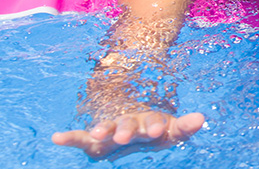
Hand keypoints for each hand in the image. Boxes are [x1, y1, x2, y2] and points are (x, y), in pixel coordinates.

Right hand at [51, 110, 204, 157]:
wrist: (130, 122)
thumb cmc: (152, 130)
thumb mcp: (170, 131)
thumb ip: (184, 127)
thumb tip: (201, 118)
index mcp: (148, 122)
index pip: (153, 123)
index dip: (154, 126)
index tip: (156, 130)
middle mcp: (129, 123)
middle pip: (128, 125)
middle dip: (127, 129)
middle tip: (126, 135)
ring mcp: (111, 129)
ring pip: (107, 128)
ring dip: (104, 130)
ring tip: (98, 133)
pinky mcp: (94, 140)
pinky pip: (81, 139)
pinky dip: (69, 138)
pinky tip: (56, 138)